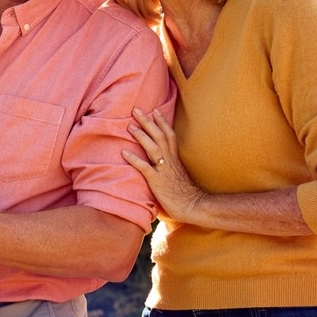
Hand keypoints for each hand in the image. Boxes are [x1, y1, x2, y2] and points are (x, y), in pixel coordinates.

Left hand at [122, 107, 206, 221]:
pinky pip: (145, 168)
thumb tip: (159, 163)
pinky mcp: (157, 181)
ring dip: (141, 136)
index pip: (169, 135)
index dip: (162, 122)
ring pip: (153, 147)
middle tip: (136, 109)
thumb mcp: (176, 175)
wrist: (192, 207)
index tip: (154, 110)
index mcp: (175, 159)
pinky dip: (134, 159)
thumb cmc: (183, 194)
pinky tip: (123, 152)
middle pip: (160, 136)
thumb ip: (168, 167)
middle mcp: (170, 161)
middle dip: (148, 122)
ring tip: (129, 126)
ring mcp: (164, 170)